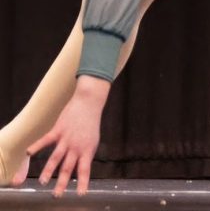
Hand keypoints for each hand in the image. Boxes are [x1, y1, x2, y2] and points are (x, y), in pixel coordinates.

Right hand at [27, 75, 109, 196]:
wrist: (90, 102)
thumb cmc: (90, 123)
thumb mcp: (92, 140)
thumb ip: (85, 154)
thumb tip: (79, 169)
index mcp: (87, 150)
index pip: (85, 169)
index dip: (83, 182)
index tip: (81, 194)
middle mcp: (76, 146)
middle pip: (68, 167)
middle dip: (63, 182)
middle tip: (57, 195)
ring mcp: (67, 138)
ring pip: (56, 157)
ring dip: (49, 170)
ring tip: (43, 182)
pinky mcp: (58, 129)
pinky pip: (46, 139)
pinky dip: (37, 146)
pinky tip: (28, 152)